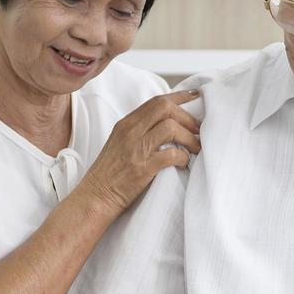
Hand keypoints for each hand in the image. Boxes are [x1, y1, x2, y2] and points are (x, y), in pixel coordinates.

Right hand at [80, 90, 202, 213]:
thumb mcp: (120, 143)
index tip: (196, 96)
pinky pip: (171, 154)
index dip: (179, 97)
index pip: (156, 101)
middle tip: (198, 130)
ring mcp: (136, 149)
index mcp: (126, 124)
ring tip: (196, 148)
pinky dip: (183, 157)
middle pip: (165, 108)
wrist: (94, 197)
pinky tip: (184, 163)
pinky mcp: (142, 168)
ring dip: (189, 137)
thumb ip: (139, 131)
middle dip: (187, 117)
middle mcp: (131, 132)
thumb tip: (168, 125)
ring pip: (171, 128)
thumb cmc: (110, 174)